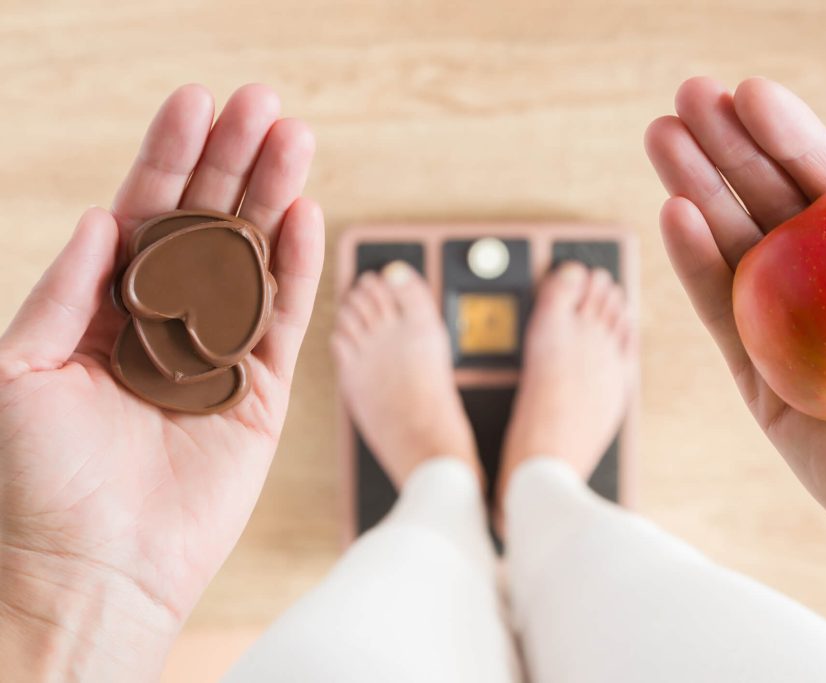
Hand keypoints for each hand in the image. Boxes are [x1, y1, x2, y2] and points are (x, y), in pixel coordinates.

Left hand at [0, 84, 322, 679]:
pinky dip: (298, 269)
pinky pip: (284, 320)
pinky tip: (306, 216)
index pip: (145, 213)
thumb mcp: (19, 368)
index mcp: (107, 307)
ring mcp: (219, 354)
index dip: (169, 156)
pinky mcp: (261, 393)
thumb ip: (68, 290)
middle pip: (209, 223)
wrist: (90, 568)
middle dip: (235, 160)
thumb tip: (106, 216)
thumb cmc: (36, 479)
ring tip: (296, 140)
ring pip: (255, 259)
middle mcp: (167, 321)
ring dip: (276, 198)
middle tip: (263, 104)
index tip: (195, 102)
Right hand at [646, 77, 825, 680]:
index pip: (825, 184)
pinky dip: (696, 264)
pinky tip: (675, 212)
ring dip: (694, 189)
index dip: (788, 136)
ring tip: (662, 136)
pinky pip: (721, 313)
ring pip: (731, 248)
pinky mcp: (760, 384)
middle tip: (684, 97)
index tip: (748, 91)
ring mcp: (786, 334)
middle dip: (725, 148)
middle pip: (766, 205)